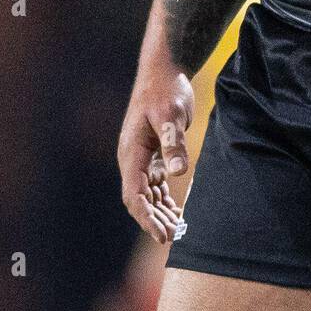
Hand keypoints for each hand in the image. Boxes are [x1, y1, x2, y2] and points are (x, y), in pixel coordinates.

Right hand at [118, 64, 194, 243]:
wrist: (164, 71)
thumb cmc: (166, 90)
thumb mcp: (171, 114)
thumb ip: (173, 142)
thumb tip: (177, 173)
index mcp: (131, 152)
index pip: (134, 194)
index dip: (147, 217)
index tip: (161, 235)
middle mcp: (132, 158)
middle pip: (140, 199)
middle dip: (155, 220)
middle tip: (175, 239)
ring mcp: (142, 157)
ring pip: (148, 194)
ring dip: (160, 213)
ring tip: (178, 232)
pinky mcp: (153, 154)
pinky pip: (156, 184)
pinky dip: (165, 200)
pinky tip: (178, 211)